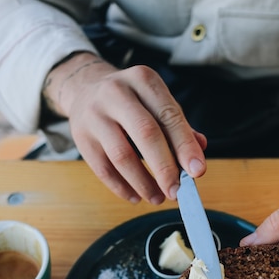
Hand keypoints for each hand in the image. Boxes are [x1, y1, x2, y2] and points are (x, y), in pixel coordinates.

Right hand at [43, 53, 206, 202]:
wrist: (85, 88)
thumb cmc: (132, 101)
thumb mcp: (156, 102)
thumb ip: (179, 128)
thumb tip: (198, 158)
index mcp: (143, 80)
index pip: (168, 115)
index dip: (184, 146)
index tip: (197, 171)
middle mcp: (116, 93)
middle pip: (145, 134)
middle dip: (164, 167)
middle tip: (176, 191)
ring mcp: (95, 115)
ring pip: (122, 155)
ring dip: (143, 183)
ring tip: (158, 198)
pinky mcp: (81, 137)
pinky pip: (103, 169)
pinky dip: (122, 187)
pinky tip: (136, 196)